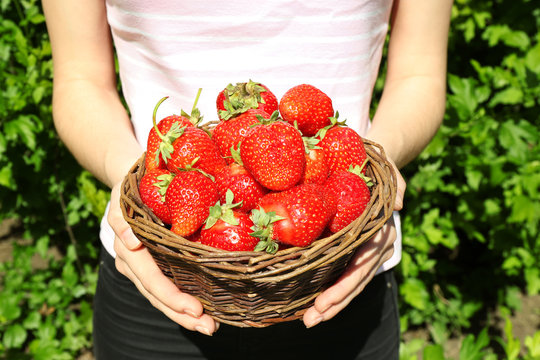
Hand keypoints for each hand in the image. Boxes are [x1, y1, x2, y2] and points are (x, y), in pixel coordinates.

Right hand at [107, 182, 219, 335]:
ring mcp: (141, 267)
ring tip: (210, 326)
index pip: (151, 279)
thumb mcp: (124, 197)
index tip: (195, 309)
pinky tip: (204, 313)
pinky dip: (183, 301)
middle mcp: (133, 263)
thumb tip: (130, 242)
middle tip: (209, 327)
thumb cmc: (134, 188)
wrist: (132, 183)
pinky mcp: (152, 265)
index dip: (171, 296)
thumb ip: (122, 218)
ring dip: (184, 315)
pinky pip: (166, 286)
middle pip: (157, 295)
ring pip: (161, 296)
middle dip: (181, 314)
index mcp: (128, 249)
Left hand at [303, 160, 405, 327]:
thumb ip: (395, 184)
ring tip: (309, 320)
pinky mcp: (356, 250)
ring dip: (332, 304)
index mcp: (382, 231)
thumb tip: (399, 205)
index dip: (345, 286)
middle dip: (336, 303)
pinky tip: (313, 303)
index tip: (323, 303)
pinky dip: (331, 289)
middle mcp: (378, 246)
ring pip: (352, 283)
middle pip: (357, 281)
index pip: (363, 264)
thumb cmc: (377, 166)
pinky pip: (345, 273)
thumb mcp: (387, 168)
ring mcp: (368, 251)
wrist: (377, 167)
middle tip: (311, 319)